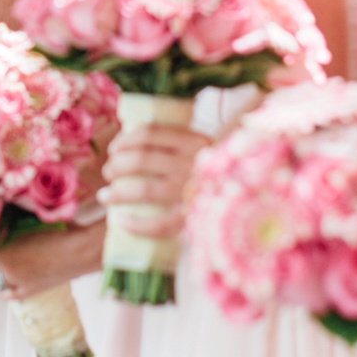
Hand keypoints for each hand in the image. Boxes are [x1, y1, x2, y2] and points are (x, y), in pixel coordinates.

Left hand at [0, 222, 104, 299]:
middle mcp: (5, 272)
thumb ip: (10, 214)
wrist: (84, 251)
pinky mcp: (30, 291)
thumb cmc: (60, 228)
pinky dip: (2, 285)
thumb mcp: (32, 215)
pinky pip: (8, 293)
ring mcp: (18, 284)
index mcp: (1, 252)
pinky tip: (4, 278)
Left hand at [99, 122, 209, 237]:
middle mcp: (192, 164)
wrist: (251, 198)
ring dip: (117, 193)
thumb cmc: (218, 172)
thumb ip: (177, 142)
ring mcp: (191, 192)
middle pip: (140, 159)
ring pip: (142, 189)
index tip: (114, 148)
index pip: (149, 132)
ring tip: (105, 196)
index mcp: (195, 141)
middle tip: (109, 172)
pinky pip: (157, 224)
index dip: (125, 139)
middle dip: (116, 165)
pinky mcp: (192, 219)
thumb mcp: (204, 148)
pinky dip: (135, 224)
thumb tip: (132, 139)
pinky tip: (121, 222)